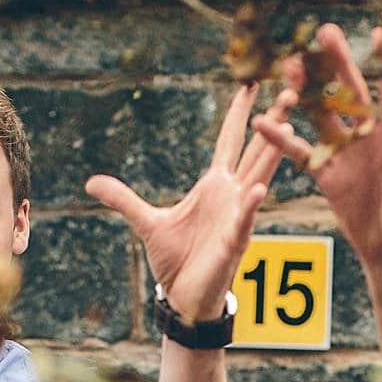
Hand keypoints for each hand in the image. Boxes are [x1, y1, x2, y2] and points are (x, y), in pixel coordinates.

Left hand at [85, 84, 287, 324]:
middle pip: (256, 150)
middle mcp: (232, 195)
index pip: (231, 141)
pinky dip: (251, 206)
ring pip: (260, 176)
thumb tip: (91, 183)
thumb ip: (123, 199)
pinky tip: (260, 188)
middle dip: (273, 121)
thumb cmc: (175, 261)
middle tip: (290, 89)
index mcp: (215, 185)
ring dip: (274, 152)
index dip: (240, 113)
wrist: (184, 298)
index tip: (251, 83)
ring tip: (288, 124)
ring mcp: (237, 217)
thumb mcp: (146, 223)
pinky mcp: (234, 243)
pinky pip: (244, 221)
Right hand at [250, 24, 381, 267]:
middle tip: (325, 30)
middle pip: (350, 92)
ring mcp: (344, 152)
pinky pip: (300, 152)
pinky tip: (263, 120)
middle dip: (338, 62)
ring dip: (306, 91)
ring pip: (321, 113)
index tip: (381, 32)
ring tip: (290, 64)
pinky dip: (282, 140)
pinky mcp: (326, 173)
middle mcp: (368, 136)